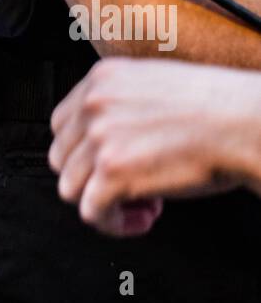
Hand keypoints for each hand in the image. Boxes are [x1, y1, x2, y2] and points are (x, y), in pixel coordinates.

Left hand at [49, 57, 257, 236]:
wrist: (241, 122)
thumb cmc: (215, 108)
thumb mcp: (153, 85)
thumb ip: (121, 104)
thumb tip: (109, 139)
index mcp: (102, 79)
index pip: (62, 124)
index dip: (84, 152)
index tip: (108, 164)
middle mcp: (93, 105)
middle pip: (62, 158)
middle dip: (91, 179)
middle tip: (127, 186)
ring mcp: (99, 139)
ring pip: (70, 188)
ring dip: (103, 203)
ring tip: (140, 203)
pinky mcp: (112, 173)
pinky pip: (91, 212)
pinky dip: (115, 223)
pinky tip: (145, 216)